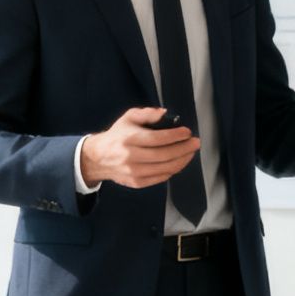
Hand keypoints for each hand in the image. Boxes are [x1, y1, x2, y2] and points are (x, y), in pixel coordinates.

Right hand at [79, 107, 199, 188]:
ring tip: (190, 152)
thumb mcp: (128, 118)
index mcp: (130, 139)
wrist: (99, 158)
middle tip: (195, 143)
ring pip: (165, 168)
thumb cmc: (118, 136)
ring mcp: (134, 172)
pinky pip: (161, 177)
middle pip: (164, 155)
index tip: (187, 133)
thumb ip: (147, 113)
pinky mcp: (137, 182)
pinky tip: (179, 161)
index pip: (157, 139)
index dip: (176, 136)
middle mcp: (131, 156)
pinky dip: (173, 170)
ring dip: (183, 160)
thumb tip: (165, 114)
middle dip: (184, 148)